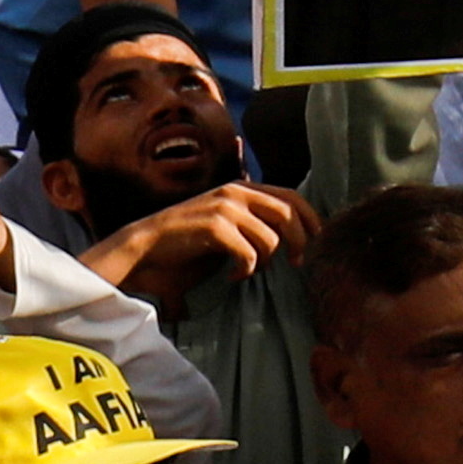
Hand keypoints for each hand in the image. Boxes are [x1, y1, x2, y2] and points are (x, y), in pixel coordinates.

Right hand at [85, 180, 312, 313]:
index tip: (316, 240)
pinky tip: (233, 275)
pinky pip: (249, 254)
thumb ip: (253, 221)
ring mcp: (225, 208)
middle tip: (297, 262)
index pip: (291, 196)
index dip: (310, 218)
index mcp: (242, 188)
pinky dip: (246, 269)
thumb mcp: (225, 223)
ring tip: (246, 270)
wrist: (146, 245)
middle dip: (300, 241)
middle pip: (288, 214)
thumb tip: (291, 236)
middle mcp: (237, 192)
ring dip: (264, 262)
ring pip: (271, 239)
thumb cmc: (188, 240)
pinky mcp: (215, 227)